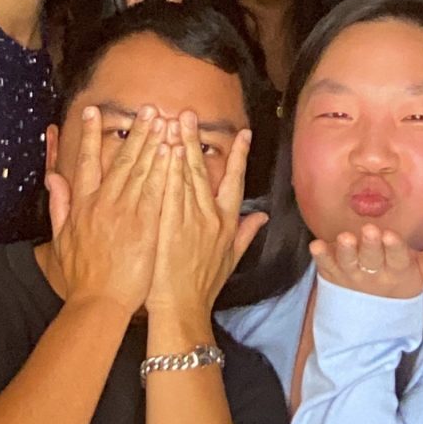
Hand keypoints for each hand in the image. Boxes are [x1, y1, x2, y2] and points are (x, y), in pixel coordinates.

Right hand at [46, 105, 169, 314]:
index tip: (94, 112)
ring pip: (141, 170)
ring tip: (162, 120)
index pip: (86, 162)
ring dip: (152, 143)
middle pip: (121, 161)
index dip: (89, 135)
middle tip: (146, 109)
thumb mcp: (62, 239)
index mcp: (83, 206)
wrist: (100, 302)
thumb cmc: (83, 275)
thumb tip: (53, 178)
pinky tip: (171, 152)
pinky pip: (156, 191)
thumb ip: (60, 205)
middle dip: (135, 132)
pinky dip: (163, 170)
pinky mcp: (145, 225)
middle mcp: (103, 204)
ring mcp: (125, 213)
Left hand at [146, 112, 266, 316]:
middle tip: (189, 114)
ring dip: (178, 147)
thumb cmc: (203, 287)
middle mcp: (210, 218)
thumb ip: (246, 234)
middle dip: (196, 141)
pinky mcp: (167, 226)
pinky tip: (160, 151)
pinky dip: (165, 171)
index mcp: (226, 224)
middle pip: (204, 172)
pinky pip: (167, 192)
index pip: (235, 182)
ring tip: (172, 122)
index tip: (243, 134)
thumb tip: (262, 217)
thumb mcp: (230, 260)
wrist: (181, 310)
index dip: (240, 157)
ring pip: (184, 177)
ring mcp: (188, 220)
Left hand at [308, 225, 422, 299]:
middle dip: (370, 245)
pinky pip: (325, 266)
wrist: (372, 317)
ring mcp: (351, 275)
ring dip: (346, 250)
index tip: (390, 235)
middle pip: (372, 259)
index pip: (398, 259)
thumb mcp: (419, 276)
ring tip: (345, 238)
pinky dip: (321, 257)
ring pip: (348, 262)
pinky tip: (316, 246)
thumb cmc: (399, 284)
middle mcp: (373, 274)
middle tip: (369, 230)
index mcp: (397, 271)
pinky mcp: (333, 274)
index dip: (394, 248)